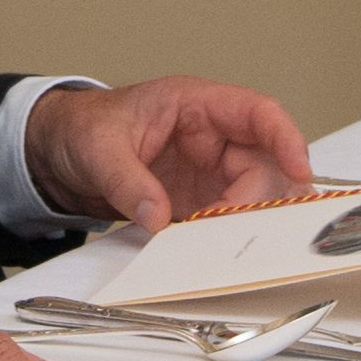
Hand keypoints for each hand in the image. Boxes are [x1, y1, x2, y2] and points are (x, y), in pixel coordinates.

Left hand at [25, 75, 314, 231]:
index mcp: (197, 105)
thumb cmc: (84, 129)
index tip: (299, 168)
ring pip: (252, 196)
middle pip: (263, 165)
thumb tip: (156, 214)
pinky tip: (214, 255)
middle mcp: (213, 138)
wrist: (61, 154)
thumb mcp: (98, 148)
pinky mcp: (199, 202)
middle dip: (259, 197)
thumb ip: (126, 180)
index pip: (258, 113)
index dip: (286, 138)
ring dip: (246, 221)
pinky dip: (224, 238)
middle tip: (235, 227)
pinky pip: (225, 220)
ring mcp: (209, 172)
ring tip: (228, 246)